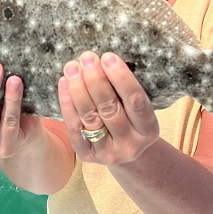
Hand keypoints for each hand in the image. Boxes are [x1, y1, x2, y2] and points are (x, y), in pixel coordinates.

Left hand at [58, 51, 158, 165]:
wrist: (126, 152)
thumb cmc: (132, 118)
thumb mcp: (139, 107)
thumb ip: (127, 89)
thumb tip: (104, 59)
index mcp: (148, 130)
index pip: (135, 101)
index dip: (121, 78)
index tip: (108, 56)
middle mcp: (130, 144)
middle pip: (109, 109)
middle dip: (96, 80)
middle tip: (87, 57)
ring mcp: (108, 153)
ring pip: (90, 117)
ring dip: (79, 89)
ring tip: (72, 67)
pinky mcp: (87, 156)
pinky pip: (74, 129)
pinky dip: (67, 105)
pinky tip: (63, 84)